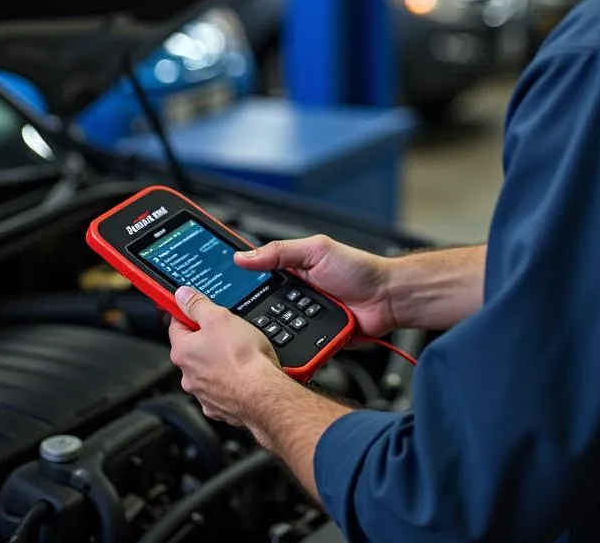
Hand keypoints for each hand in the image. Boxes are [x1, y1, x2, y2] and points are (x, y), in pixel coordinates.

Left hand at [168, 285, 279, 426]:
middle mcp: (188, 375)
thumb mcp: (220, 317)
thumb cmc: (242, 358)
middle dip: (207, 338)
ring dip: (219, 360)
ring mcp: (204, 393)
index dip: (187, 313)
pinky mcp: (220, 405)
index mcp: (183, 352)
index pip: (176, 325)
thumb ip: (198, 305)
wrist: (262, 393)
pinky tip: (244, 372)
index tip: (195, 308)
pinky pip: (222, 387)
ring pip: (207, 369)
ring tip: (240, 352)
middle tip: (227, 330)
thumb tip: (182, 295)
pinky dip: (230, 379)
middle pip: (193, 348)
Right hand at [234, 234, 396, 337]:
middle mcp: (292, 296)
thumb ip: (281, 251)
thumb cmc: (359, 269)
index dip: (233, 283)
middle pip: (258, 308)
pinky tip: (277, 349)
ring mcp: (302, 319)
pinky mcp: (312, 340)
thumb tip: (244, 256)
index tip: (211, 289)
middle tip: (228, 319)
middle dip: (246, 314)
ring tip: (252, 335)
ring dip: (266, 332)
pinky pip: (292, 346)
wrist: (388, 299)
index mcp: (289, 271)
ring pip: (272, 330)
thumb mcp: (317, 250)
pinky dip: (286, 348)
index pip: (253, 277)